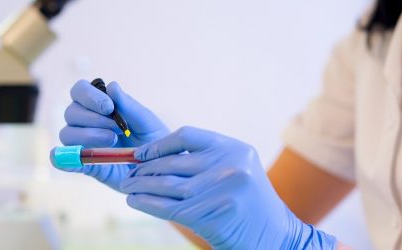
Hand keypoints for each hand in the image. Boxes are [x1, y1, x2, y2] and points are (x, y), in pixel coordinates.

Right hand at [55, 79, 168, 190]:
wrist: (160, 168)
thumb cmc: (154, 139)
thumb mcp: (146, 122)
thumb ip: (129, 106)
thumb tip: (111, 85)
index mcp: (100, 105)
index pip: (79, 91)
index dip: (89, 96)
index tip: (109, 108)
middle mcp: (87, 122)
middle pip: (71, 112)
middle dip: (93, 119)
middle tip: (117, 129)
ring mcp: (84, 143)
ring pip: (67, 133)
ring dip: (87, 135)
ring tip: (112, 142)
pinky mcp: (85, 165)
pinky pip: (64, 159)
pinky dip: (64, 158)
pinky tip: (76, 160)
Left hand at [120, 127, 336, 248]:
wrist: (275, 237)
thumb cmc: (247, 205)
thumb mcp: (235, 172)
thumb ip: (204, 162)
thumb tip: (154, 160)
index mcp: (234, 148)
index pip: (187, 135)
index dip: (159, 144)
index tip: (141, 154)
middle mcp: (230, 164)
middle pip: (173, 162)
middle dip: (145, 170)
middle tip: (128, 175)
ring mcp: (222, 189)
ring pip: (168, 185)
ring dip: (141, 186)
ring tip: (127, 187)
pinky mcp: (213, 214)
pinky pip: (170, 207)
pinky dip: (147, 204)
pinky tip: (134, 201)